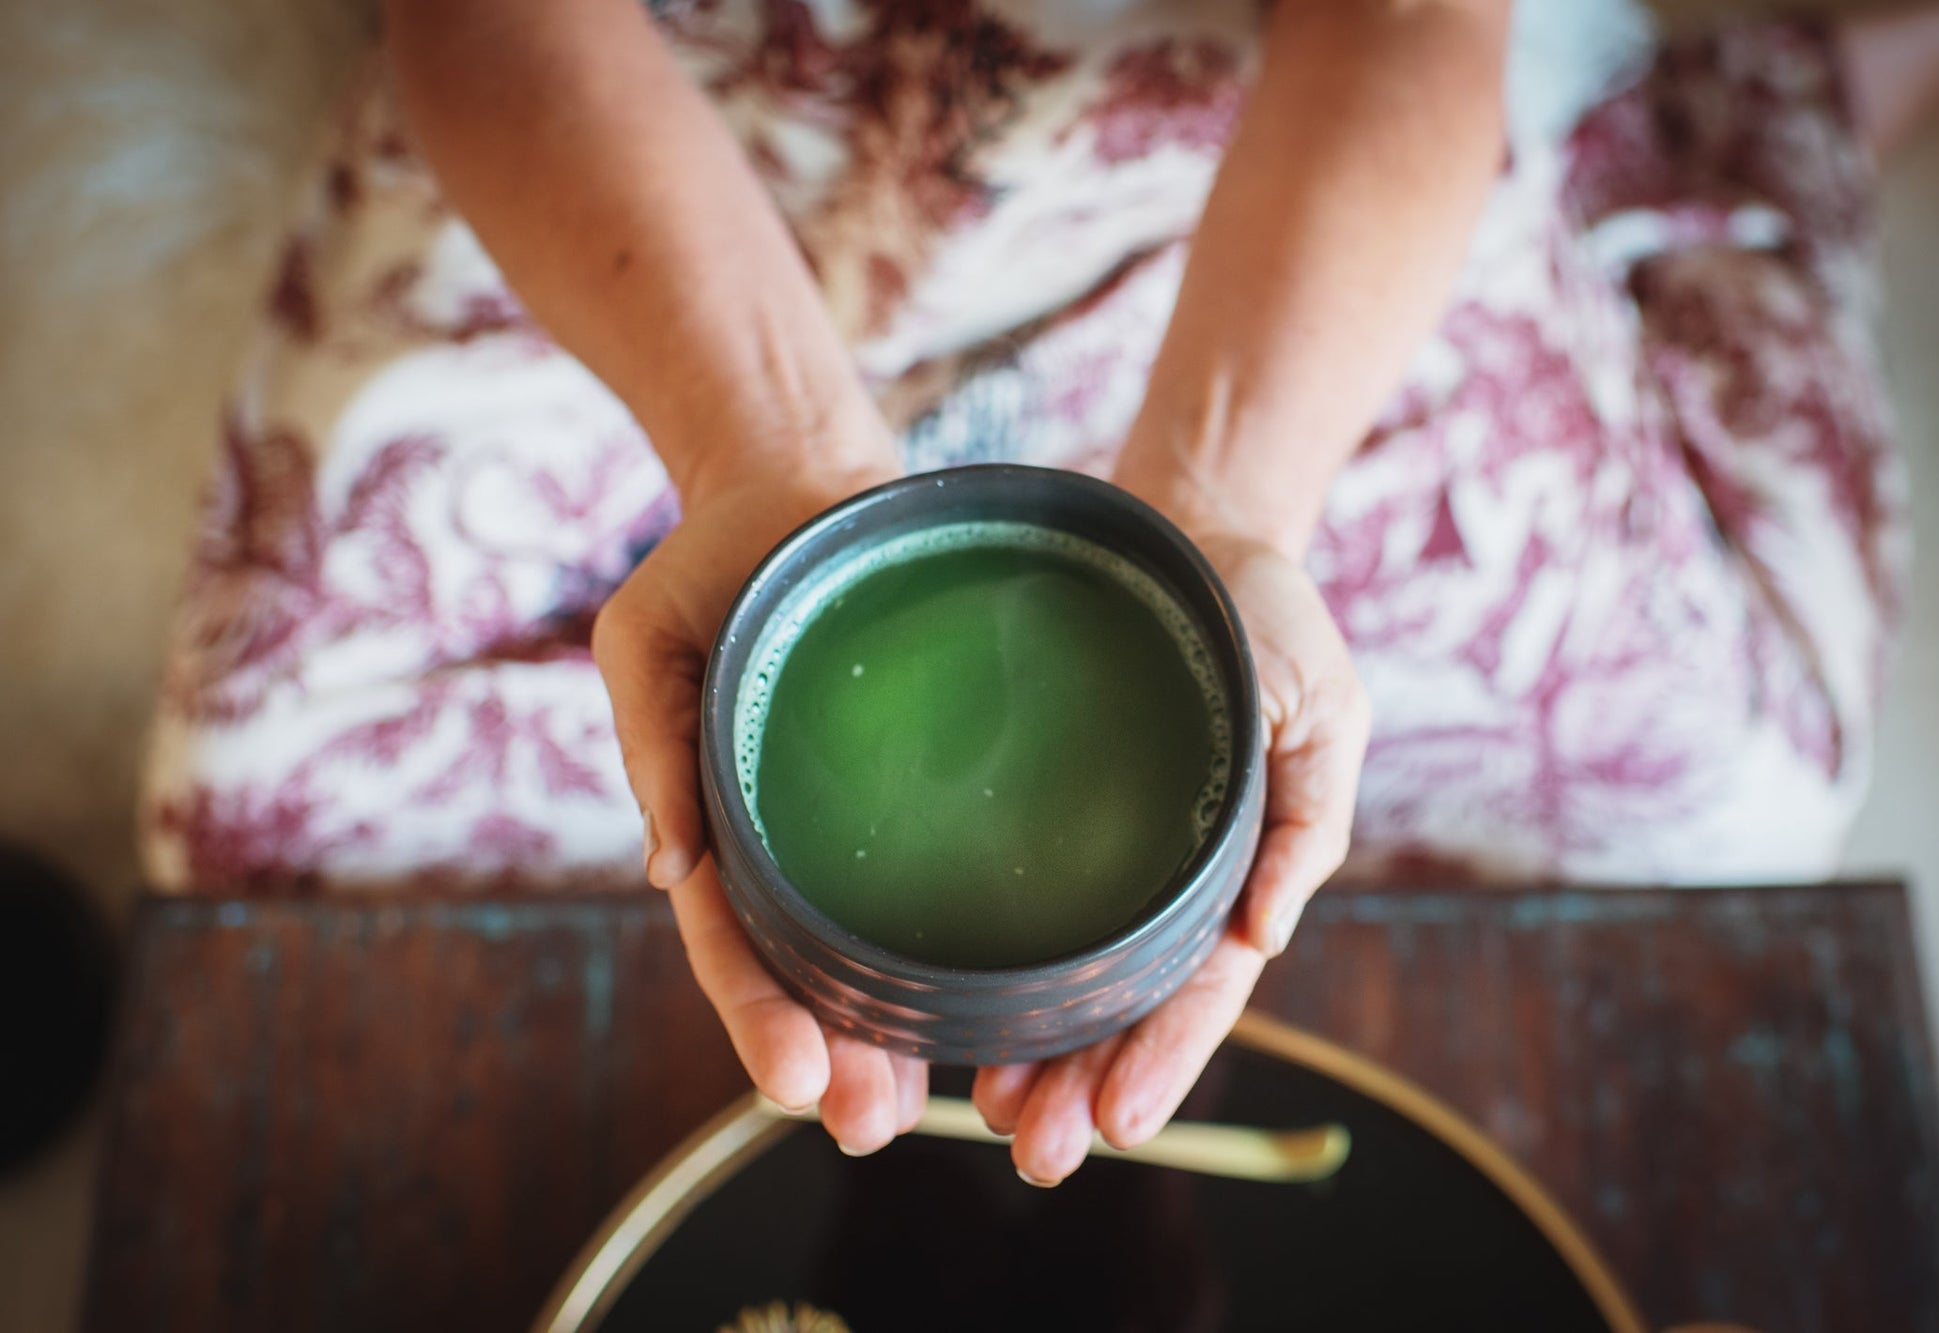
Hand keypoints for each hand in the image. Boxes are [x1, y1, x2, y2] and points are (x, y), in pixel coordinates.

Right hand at [594, 450, 929, 1153]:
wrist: (802, 482)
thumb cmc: (713, 555)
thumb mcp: (649, 635)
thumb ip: (655, 742)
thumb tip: (667, 871)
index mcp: (714, 816)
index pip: (732, 941)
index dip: (758, 1015)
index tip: (795, 1084)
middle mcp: (788, 839)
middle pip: (810, 975)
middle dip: (838, 1058)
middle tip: (872, 1125)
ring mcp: (856, 822)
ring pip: (879, 951)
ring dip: (899, 1034)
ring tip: (939, 1104)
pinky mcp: (922, 791)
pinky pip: (941, 880)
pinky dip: (958, 950)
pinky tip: (997, 1005)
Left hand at [972, 521, 1370, 1184]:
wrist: (1186, 525)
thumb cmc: (1265, 614)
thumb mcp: (1319, 704)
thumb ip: (1307, 817)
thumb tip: (1266, 935)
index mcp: (1238, 865)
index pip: (1203, 988)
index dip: (1164, 1060)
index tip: (1118, 1126)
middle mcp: (1164, 875)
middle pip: (1125, 1005)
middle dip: (1084, 1086)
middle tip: (1031, 1152)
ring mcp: (1104, 850)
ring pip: (1067, 975)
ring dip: (1035, 1053)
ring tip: (984, 1114)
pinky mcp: (1047, 811)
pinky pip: (1018, 903)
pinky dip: (991, 967)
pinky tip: (953, 1014)